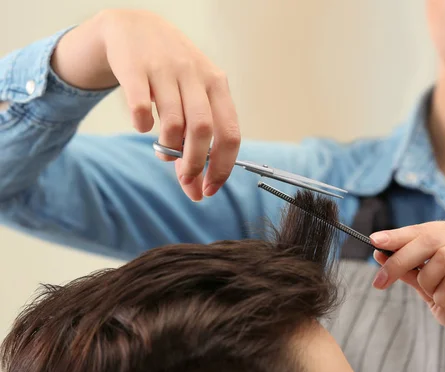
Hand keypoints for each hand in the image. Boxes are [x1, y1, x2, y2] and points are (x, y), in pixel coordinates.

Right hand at [51, 9, 240, 200]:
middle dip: (195, 164)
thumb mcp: (191, 99)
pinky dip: (142, 125)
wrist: (135, 27)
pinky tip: (142, 125)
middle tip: (185, 178)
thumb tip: (196, 191)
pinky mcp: (135, 68)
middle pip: (204, 130)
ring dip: (169, 147)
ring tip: (163, 150)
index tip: (210, 189)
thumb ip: (195, 143)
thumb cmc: (171, 74)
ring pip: (174, 122)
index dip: (222, 167)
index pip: (230, 134)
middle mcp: (196, 75)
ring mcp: (166, 70)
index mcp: (217, 85)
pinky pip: (141, 107)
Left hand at [369, 217, 444, 354]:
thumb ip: (409, 268)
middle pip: (431, 239)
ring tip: (439, 296)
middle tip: (381, 281)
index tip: (373, 242)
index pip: (425, 229)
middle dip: (400, 260)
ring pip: (443, 258)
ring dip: (429, 282)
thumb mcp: (429, 286)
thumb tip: (378, 251)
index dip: (397, 236)